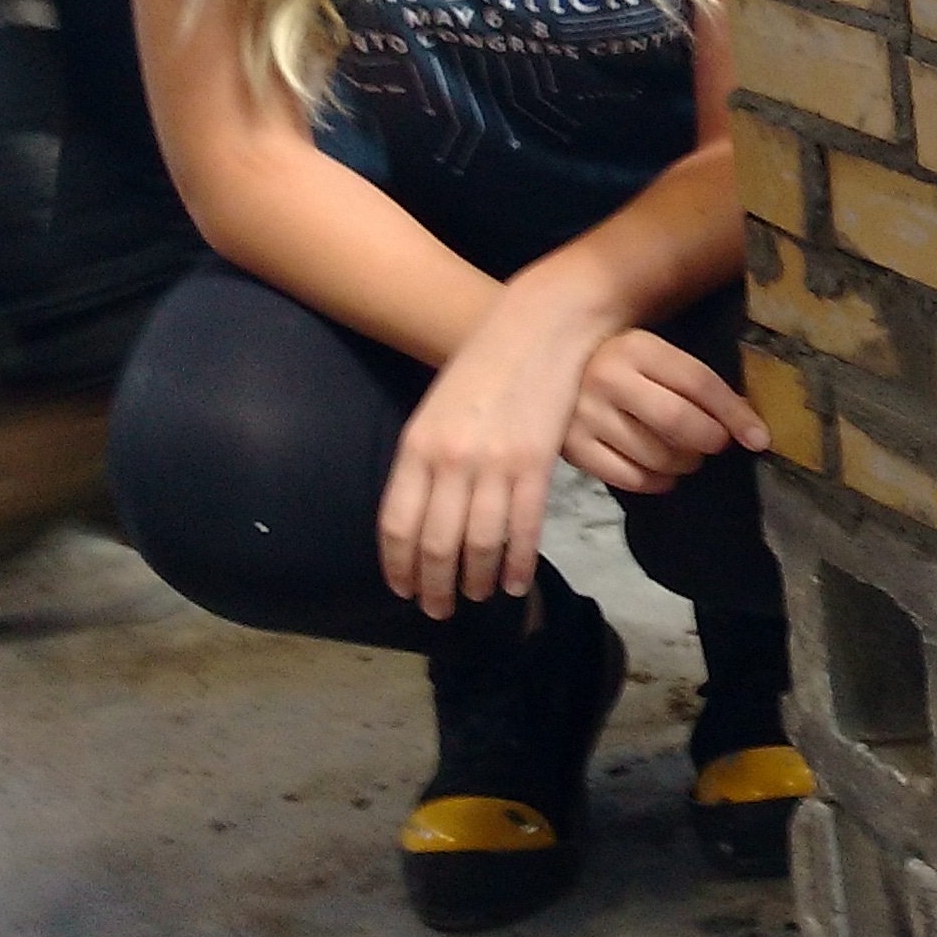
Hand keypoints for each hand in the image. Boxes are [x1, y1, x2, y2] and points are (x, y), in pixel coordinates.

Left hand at [379, 294, 609, 620]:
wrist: (539, 327)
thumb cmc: (484, 365)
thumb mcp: (437, 409)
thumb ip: (425, 460)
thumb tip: (421, 515)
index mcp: (417, 446)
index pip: (397, 524)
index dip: (398, 566)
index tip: (403, 590)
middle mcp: (451, 460)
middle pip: (435, 542)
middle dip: (434, 586)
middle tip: (438, 610)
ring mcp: (496, 463)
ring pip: (479, 542)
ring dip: (475, 580)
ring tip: (476, 597)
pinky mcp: (537, 464)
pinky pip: (524, 527)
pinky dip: (517, 562)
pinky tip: (513, 581)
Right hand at [564, 328, 768, 496]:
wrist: (552, 366)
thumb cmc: (620, 363)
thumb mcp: (656, 355)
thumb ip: (696, 383)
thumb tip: (750, 425)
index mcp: (637, 348)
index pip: (698, 382)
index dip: (734, 413)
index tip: (759, 438)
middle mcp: (608, 378)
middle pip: (677, 421)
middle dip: (709, 440)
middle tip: (715, 443)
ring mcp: (585, 415)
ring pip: (654, 455)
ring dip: (684, 463)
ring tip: (687, 456)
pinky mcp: (571, 448)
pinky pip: (627, 477)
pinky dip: (655, 482)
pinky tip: (663, 472)